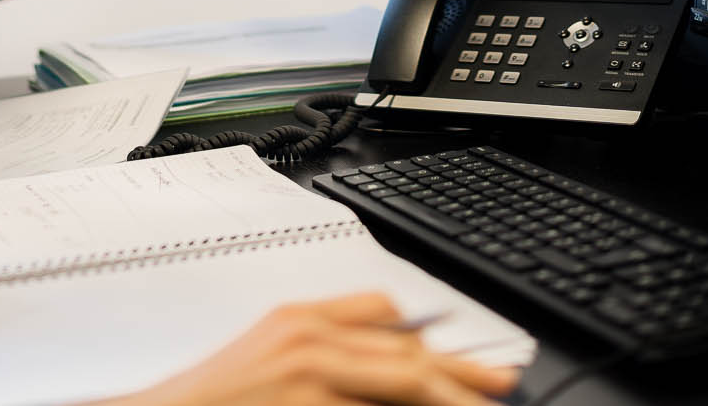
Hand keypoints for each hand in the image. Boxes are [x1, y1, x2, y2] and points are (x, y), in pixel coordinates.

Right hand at [115, 293, 520, 405]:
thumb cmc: (205, 402)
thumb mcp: (263, 357)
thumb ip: (317, 350)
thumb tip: (378, 360)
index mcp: (297, 318)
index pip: (382, 311)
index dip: (432, 334)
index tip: (466, 351)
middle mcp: (307, 339)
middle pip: (404, 348)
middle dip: (459, 371)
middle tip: (502, 384)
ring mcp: (310, 375)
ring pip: (404, 381)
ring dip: (450, 398)